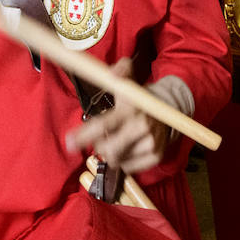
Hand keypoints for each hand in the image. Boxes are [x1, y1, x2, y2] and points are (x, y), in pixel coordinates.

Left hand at [64, 58, 170, 172]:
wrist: (170, 109)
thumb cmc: (138, 98)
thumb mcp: (128, 82)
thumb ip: (119, 71)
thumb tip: (113, 72)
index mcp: (130, 109)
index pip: (103, 125)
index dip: (83, 135)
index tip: (69, 141)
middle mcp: (142, 127)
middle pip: (107, 149)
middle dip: (99, 145)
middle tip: (103, 136)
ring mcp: (151, 143)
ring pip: (117, 160)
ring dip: (112, 152)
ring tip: (120, 138)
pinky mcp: (156, 156)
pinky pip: (128, 167)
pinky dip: (124, 160)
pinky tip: (130, 147)